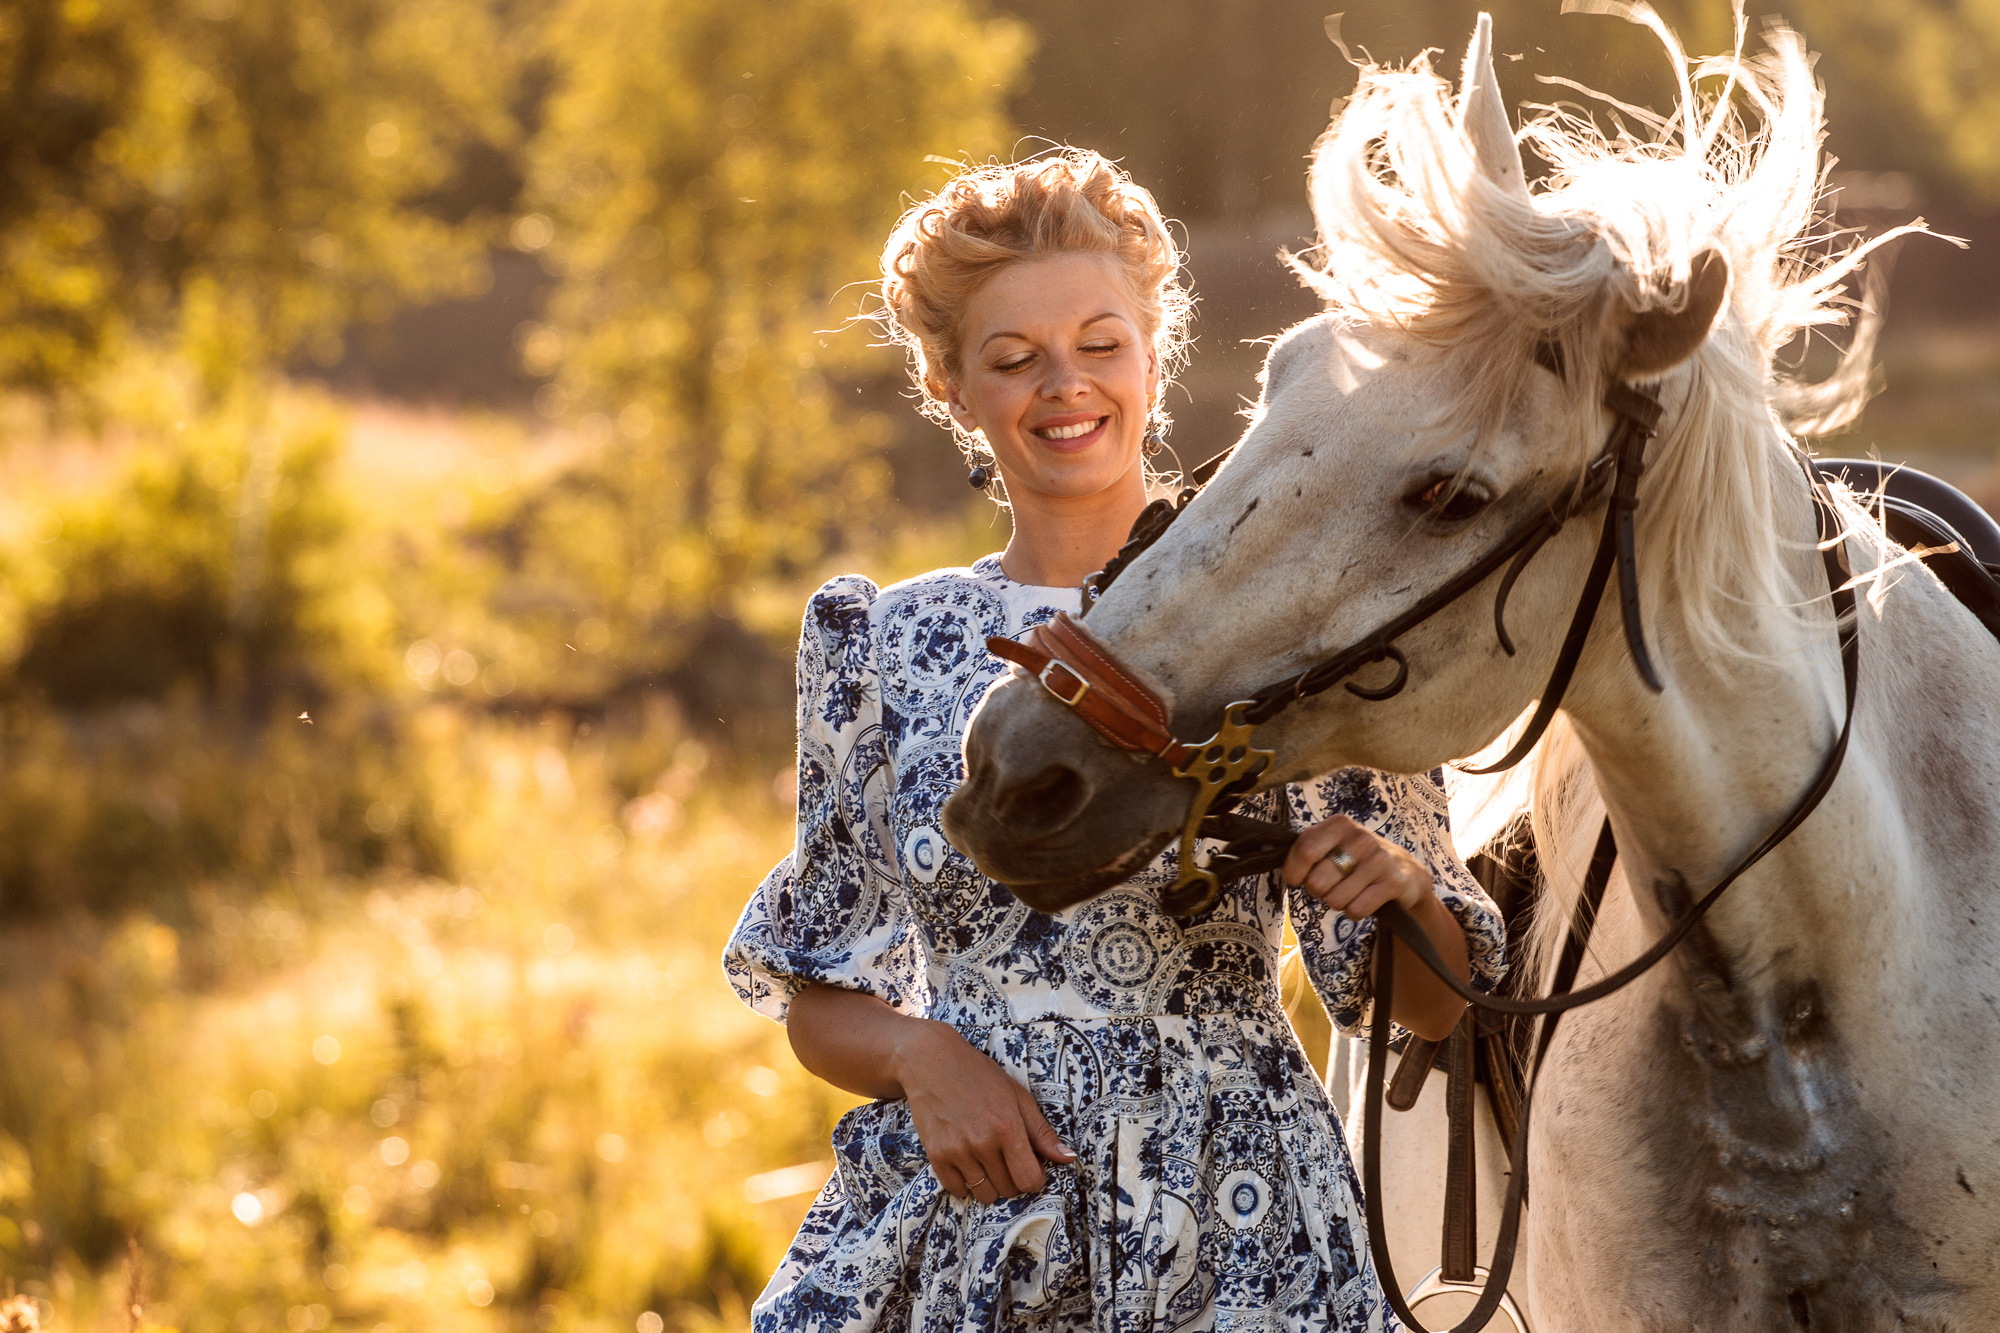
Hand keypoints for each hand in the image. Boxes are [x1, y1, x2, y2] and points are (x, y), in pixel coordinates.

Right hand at [894, 1020, 1075, 1204]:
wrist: (932, 1061)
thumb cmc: (980, 1076)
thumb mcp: (1018, 1097)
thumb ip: (1042, 1132)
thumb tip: (1069, 1158)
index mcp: (1008, 1127)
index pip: (1030, 1180)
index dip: (1034, 1176)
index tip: (1028, 1163)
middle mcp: (983, 1143)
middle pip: (1009, 1189)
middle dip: (1013, 1178)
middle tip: (1006, 1156)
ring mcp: (957, 1151)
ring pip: (985, 1195)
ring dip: (990, 1183)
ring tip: (986, 1159)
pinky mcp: (936, 1155)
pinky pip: (958, 1190)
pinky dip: (966, 1183)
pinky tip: (968, 1162)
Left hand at [1281, 814, 1432, 919]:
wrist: (1406, 872)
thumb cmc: (1357, 860)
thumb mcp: (1333, 845)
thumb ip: (1306, 850)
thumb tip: (1287, 872)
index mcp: (1340, 825)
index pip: (1305, 850)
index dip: (1294, 872)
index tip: (1297, 879)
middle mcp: (1361, 838)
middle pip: (1317, 881)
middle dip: (1317, 891)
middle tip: (1329, 886)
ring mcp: (1379, 860)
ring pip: (1335, 900)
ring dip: (1338, 902)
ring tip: (1350, 891)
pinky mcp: (1393, 882)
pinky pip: (1356, 910)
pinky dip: (1354, 912)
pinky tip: (1364, 900)